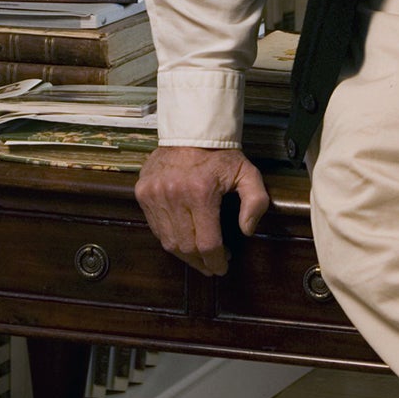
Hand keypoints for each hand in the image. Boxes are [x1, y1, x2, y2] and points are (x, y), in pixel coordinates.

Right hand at [135, 146, 270, 275]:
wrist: (191, 131)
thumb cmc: (221, 154)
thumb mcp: (248, 173)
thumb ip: (255, 202)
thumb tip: (247, 230)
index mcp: (201, 192)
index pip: (207, 243)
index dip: (216, 261)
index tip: (223, 266)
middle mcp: (174, 195)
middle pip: (186, 247)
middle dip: (201, 262)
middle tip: (212, 265)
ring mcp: (155, 194)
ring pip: (168, 241)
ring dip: (184, 255)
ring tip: (198, 257)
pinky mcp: (143, 192)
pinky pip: (155, 227)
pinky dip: (169, 238)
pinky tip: (182, 239)